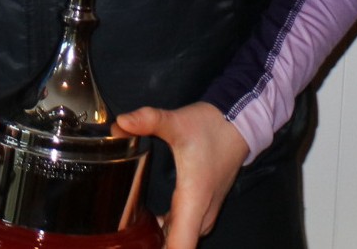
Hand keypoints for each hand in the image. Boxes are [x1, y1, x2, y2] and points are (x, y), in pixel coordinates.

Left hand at [115, 102, 248, 248]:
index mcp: (193, 204)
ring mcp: (202, 214)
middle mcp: (200, 216)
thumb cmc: (210, 128)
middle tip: (121, 240)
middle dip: (151, 245)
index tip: (136, 246)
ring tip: (130, 230)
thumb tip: (120, 123)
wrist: (237, 125)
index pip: (180, 247)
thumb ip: (148, 121)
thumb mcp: (177, 122)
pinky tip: (145, 222)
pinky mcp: (200, 208)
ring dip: (158, 240)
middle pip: (176, 247)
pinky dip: (166, 233)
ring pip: (179, 240)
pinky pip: (182, 231)